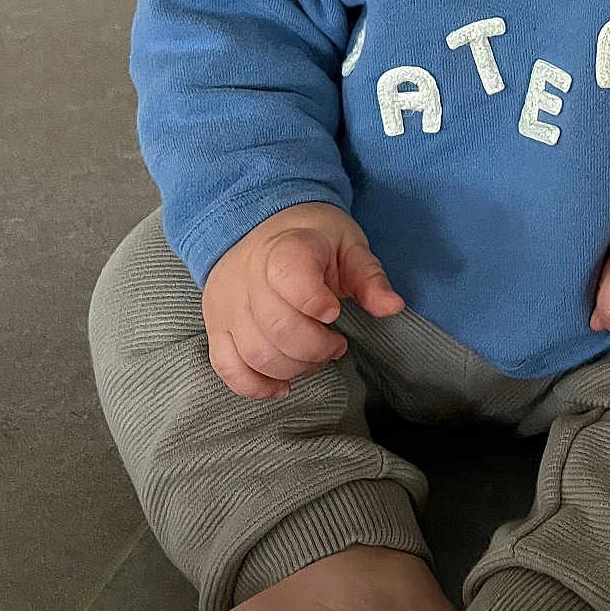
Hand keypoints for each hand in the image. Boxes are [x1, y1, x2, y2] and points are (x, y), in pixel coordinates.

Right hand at [201, 200, 403, 399]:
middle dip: (316, 347)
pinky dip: (254, 386)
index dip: (316, 302)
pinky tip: (282, 385)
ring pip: (255, 354)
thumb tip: (393, 307)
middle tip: (336, 345)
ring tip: (315, 357)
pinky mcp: (216, 327)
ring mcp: (228, 305)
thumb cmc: (312, 238)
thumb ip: (369, 277)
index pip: (291, 278)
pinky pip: (227, 367)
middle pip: (278, 328)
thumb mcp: (348, 244)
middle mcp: (249, 278)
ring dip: (293, 369)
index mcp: (286, 249)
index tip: (334, 310)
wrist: (260, 224)